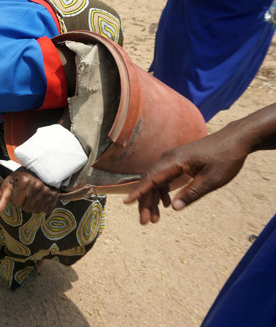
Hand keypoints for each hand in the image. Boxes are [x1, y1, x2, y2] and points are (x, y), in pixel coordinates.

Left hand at [0, 168, 59, 214]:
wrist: (40, 168)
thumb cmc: (22, 176)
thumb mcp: (10, 182)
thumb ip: (3, 196)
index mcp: (23, 182)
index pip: (17, 204)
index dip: (16, 200)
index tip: (18, 192)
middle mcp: (36, 186)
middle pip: (27, 208)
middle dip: (24, 203)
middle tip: (26, 193)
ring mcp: (46, 190)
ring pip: (36, 211)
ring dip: (33, 206)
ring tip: (33, 195)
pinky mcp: (54, 194)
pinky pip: (46, 210)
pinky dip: (43, 206)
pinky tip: (41, 198)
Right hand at [123, 129, 250, 223]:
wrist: (235, 140)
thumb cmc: (225, 158)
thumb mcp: (211, 180)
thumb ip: (191, 194)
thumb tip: (174, 208)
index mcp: (174, 161)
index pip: (151, 178)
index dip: (138, 192)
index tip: (127, 203)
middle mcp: (168, 159)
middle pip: (150, 182)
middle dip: (146, 203)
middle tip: (145, 222)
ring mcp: (172, 160)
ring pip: (156, 181)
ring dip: (154, 199)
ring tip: (155, 219)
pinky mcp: (178, 162)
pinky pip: (164, 178)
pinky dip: (163, 192)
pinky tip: (166, 204)